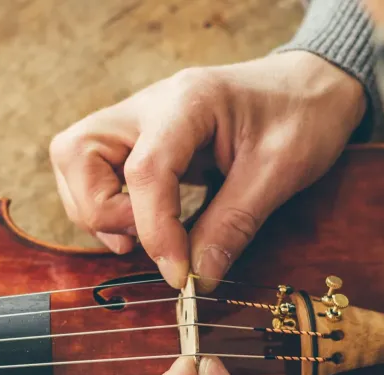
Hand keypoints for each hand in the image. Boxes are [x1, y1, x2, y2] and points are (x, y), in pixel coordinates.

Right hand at [49, 52, 365, 291]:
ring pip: (74, 163)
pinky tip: (146, 224)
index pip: (144, 170)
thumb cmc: (301, 117)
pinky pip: (92, 173)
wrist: (309, 87)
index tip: (179, 275)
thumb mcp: (279, 172)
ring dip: (97, 210)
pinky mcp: (134, 141)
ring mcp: (135, 121)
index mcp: (188, 102)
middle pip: (76, 153)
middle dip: (99, 210)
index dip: (155, 231)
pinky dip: (106, 207)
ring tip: (146, 234)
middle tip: (145, 240)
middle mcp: (147, 105)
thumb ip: (232, 225)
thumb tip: (197, 278)